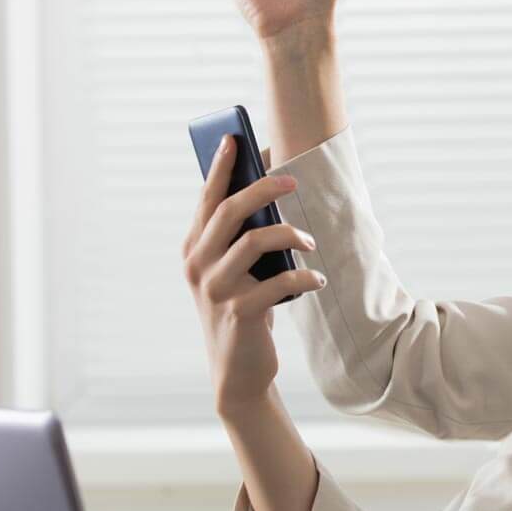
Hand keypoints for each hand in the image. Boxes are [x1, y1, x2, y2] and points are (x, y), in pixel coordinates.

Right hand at [185, 135, 326, 412]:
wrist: (238, 371)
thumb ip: (243, 238)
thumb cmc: (243, 309)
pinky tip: (317, 280)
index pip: (206, 200)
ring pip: (253, 242)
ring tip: (311, 242)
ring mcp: (215, 291)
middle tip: (293, 179)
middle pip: (228, 212)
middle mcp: (197, 266)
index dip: (220, 168)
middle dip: (262, 189)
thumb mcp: (237, 271)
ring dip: (290, 234)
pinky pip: (277, 284)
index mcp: (194, 249)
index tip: (235, 139)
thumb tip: (273, 192)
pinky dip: (303, 278)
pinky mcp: (240, 314)